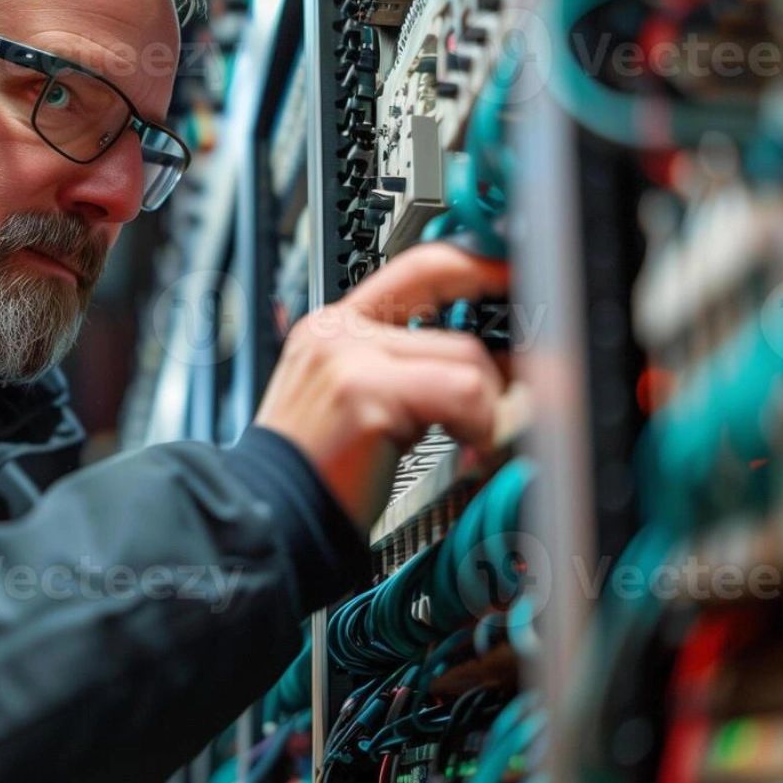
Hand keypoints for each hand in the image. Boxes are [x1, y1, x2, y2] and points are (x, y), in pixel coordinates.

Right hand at [253, 243, 510, 529]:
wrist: (268, 515)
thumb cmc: (317, 473)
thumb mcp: (358, 403)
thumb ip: (409, 372)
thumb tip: (490, 365)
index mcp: (335, 328)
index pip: (420, 268)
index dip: (476, 268)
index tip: (514, 280)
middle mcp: (339, 332)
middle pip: (456, 328)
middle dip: (496, 371)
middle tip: (512, 398)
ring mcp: (349, 358)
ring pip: (466, 360)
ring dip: (482, 411)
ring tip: (461, 442)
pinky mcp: (365, 391)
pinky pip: (462, 392)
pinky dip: (478, 426)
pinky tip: (460, 450)